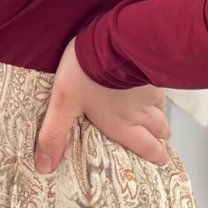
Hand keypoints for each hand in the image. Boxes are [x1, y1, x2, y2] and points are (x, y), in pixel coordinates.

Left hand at [34, 37, 171, 173]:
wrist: (112, 41)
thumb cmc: (87, 74)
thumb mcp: (63, 104)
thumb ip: (55, 134)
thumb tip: (44, 167)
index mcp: (121, 123)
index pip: (145, 146)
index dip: (155, 155)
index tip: (162, 160)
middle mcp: (140, 111)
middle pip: (159, 130)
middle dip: (160, 138)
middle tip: (161, 141)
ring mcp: (150, 90)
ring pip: (162, 109)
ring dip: (162, 116)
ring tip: (159, 119)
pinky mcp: (154, 69)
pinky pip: (162, 85)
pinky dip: (160, 91)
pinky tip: (156, 86)